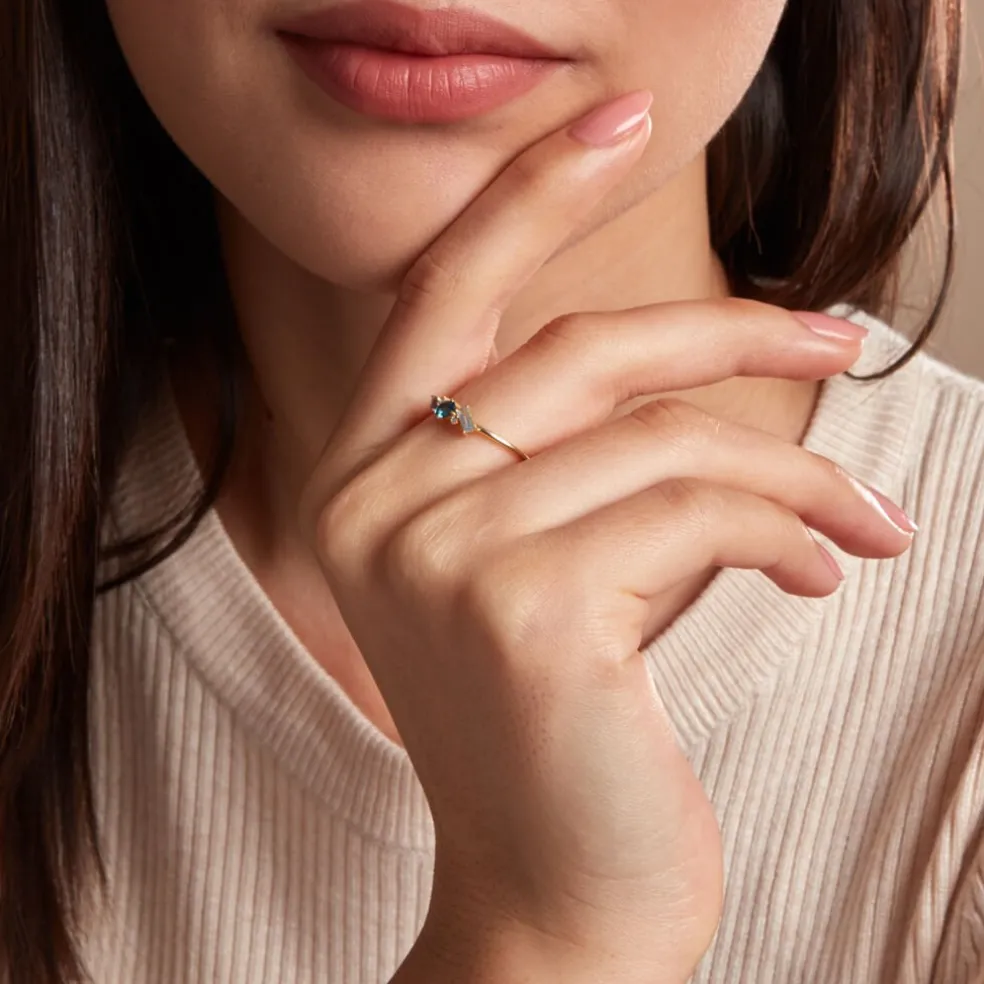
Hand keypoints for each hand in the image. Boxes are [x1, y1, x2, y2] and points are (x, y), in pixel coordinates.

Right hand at [298, 90, 914, 982]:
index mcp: (366, 477)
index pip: (442, 294)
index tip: (617, 117)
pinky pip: (698, 510)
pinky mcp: (527, 613)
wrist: (550, 896)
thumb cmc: (554, 725)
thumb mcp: (533, 567)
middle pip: (581, 351)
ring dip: (787, 466)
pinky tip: (820, 568)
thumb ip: (564, 459)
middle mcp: (378, 502)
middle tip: (832, 331)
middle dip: (726, 331)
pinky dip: (785, 527)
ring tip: (851, 515)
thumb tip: (698, 379)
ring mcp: (441, 555)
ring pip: (662, 437)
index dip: (528, 194)